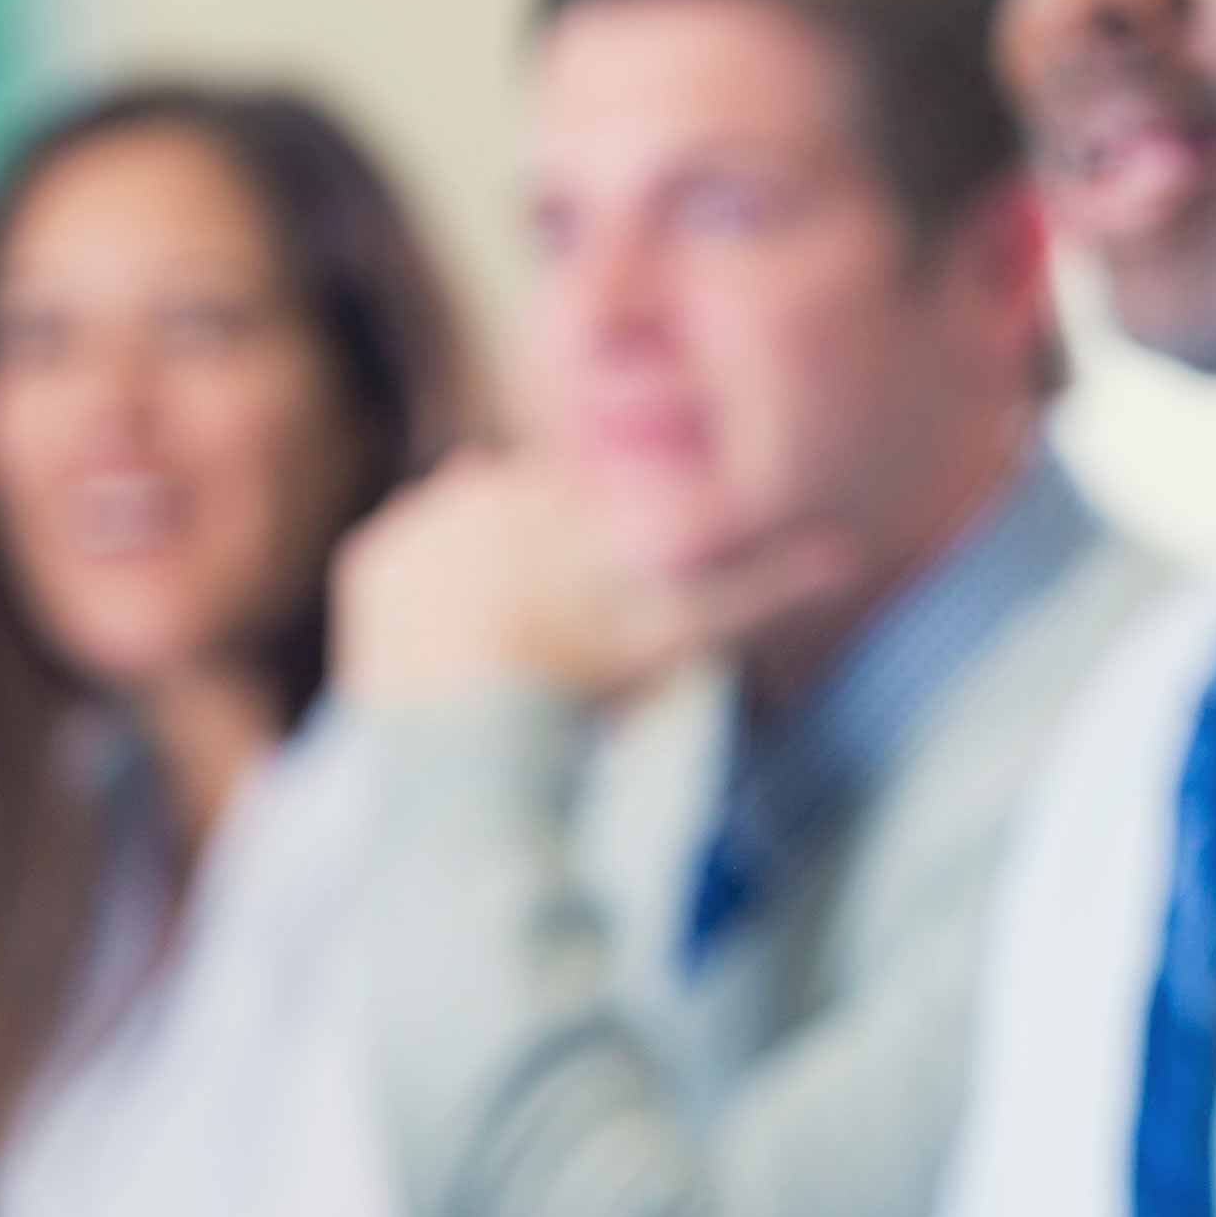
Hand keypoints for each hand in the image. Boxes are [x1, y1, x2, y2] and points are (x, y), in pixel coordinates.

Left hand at [330, 453, 863, 707]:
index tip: (603, 605)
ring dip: (482, 572)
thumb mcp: (688, 636)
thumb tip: (847, 553)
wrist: (466, 737)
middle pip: (525, 512)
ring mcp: (419, 519)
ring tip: (504, 643)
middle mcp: (484, 479)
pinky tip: (453, 641)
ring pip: (464, 530)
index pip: (591, 506)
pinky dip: (422, 596)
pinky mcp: (369, 561)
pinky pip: (401, 562)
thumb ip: (763, 590)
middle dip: (538, 558)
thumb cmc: (589, 681)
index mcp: (562, 489)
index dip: (602, 557)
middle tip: (554, 635)